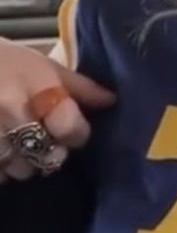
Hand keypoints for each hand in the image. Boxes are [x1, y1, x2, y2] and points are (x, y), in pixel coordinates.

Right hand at [0, 38, 115, 182]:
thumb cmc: (5, 62)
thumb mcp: (43, 66)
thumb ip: (79, 85)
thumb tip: (111, 100)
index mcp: (38, 88)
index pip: (69, 127)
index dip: (78, 133)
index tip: (76, 130)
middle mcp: (13, 114)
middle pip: (47, 155)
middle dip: (52, 151)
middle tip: (47, 137)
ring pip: (21, 170)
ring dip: (25, 162)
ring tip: (20, 141)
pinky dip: (2, 168)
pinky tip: (2, 147)